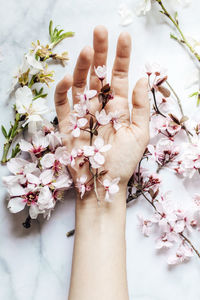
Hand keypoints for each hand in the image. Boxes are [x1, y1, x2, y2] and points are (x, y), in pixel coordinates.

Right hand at [54, 26, 149, 203]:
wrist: (105, 186)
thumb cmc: (124, 163)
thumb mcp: (140, 134)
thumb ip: (141, 107)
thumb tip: (142, 78)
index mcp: (118, 107)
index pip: (119, 77)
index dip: (121, 57)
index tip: (123, 37)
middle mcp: (100, 107)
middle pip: (98, 75)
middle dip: (99, 53)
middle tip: (100, 30)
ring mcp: (83, 114)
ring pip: (81, 85)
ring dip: (82, 68)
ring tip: (86, 49)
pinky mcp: (67, 125)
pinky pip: (63, 105)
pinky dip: (63, 92)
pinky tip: (69, 78)